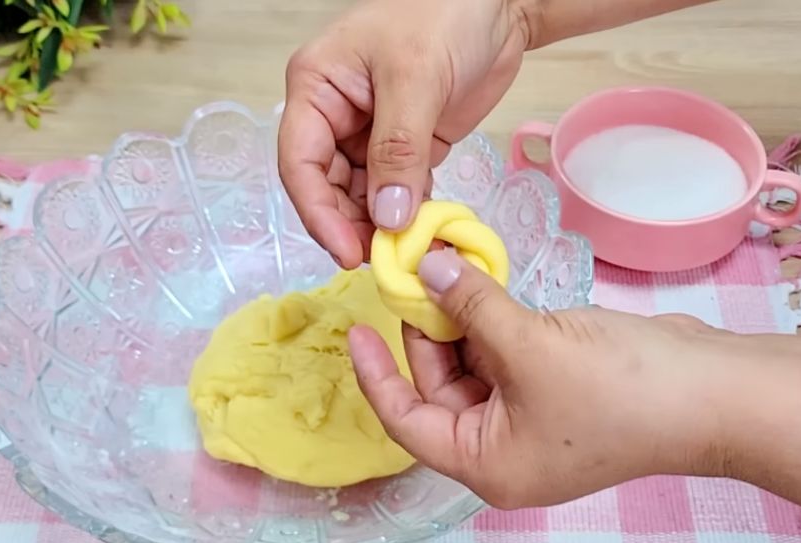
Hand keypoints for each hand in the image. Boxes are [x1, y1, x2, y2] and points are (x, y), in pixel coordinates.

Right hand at [278, 0, 533, 268]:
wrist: (501, 3)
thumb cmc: (446, 14)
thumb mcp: (416, 77)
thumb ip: (398, 149)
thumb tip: (387, 218)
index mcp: (317, 87)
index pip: (299, 161)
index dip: (318, 212)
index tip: (347, 250)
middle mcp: (335, 114)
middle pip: (325, 186)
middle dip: (350, 224)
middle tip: (385, 258)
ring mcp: (370, 133)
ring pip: (360, 196)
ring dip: (380, 226)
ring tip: (408, 252)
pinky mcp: (407, 148)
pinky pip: (397, 192)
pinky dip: (408, 216)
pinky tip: (425, 235)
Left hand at [348, 250, 736, 507]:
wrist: (713, 392)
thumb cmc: (618, 387)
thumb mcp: (529, 344)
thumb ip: (471, 306)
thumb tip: (431, 268)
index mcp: (486, 464)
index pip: (407, 422)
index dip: (377, 373)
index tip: (357, 327)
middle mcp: (504, 451)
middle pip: (440, 390)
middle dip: (428, 334)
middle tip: (416, 275)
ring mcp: (535, 423)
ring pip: (476, 369)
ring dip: (463, 322)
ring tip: (449, 268)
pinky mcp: (561, 394)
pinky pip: (509, 358)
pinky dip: (496, 324)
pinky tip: (486, 284)